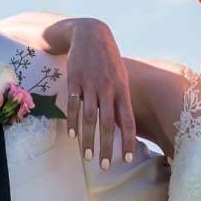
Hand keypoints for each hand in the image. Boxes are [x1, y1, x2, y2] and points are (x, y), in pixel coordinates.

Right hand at [59, 18, 137, 169]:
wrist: (91, 34)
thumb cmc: (109, 59)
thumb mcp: (121, 76)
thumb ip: (122, 99)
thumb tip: (124, 126)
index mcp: (122, 89)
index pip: (128, 119)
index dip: (128, 140)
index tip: (127, 158)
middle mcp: (108, 88)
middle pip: (108, 123)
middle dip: (107, 146)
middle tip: (105, 166)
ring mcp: (90, 84)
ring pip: (89, 117)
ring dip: (88, 139)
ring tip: (88, 157)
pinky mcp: (75, 80)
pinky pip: (73, 105)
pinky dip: (72, 122)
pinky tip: (71, 135)